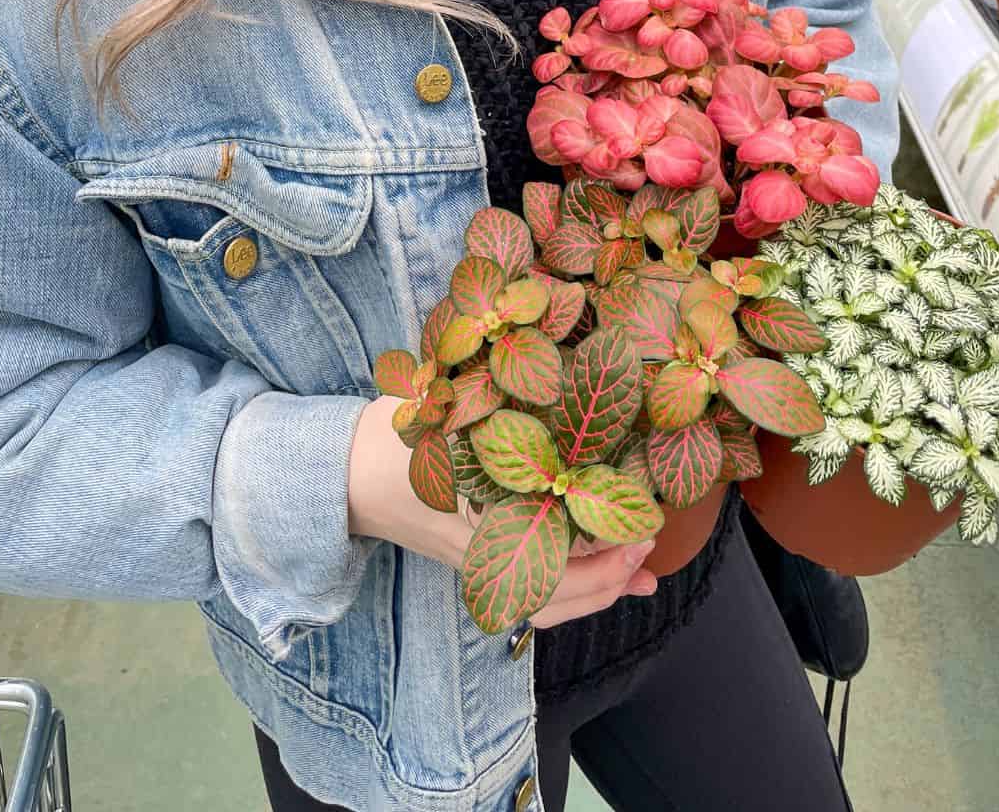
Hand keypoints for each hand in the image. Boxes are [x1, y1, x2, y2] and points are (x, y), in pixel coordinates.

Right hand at [347, 397, 657, 628]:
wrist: (346, 471)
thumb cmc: (396, 440)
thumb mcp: (448, 419)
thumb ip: (502, 417)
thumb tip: (573, 395)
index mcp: (483, 531)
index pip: (559, 565)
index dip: (608, 554)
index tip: (643, 527)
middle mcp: (485, 562)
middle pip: (561, 596)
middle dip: (614, 576)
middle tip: (652, 543)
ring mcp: (479, 569)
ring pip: (549, 603)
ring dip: (600, 590)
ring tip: (642, 570)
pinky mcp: (476, 563)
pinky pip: (534, 592)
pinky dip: (575, 588)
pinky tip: (606, 571)